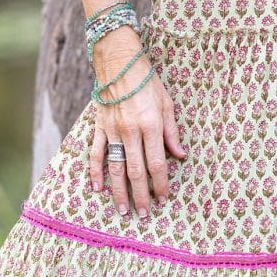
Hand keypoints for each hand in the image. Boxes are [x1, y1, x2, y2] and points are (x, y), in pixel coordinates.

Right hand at [89, 26, 186, 218]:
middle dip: (141, 195)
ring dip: (119, 192)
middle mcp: (131, 131)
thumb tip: (180, 156)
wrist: (118, 61)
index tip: (163, 199)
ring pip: (115, 168)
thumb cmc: (147, 81)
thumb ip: (172, 132)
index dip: (161, 184)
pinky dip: (95, 172)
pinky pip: (96, 154)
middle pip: (136, 171)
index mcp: (151, 125)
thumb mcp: (167, 103)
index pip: (157, 164)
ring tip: (123, 210)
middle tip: (144, 215)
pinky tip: (97, 189)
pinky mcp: (99, 127)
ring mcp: (112, 131)